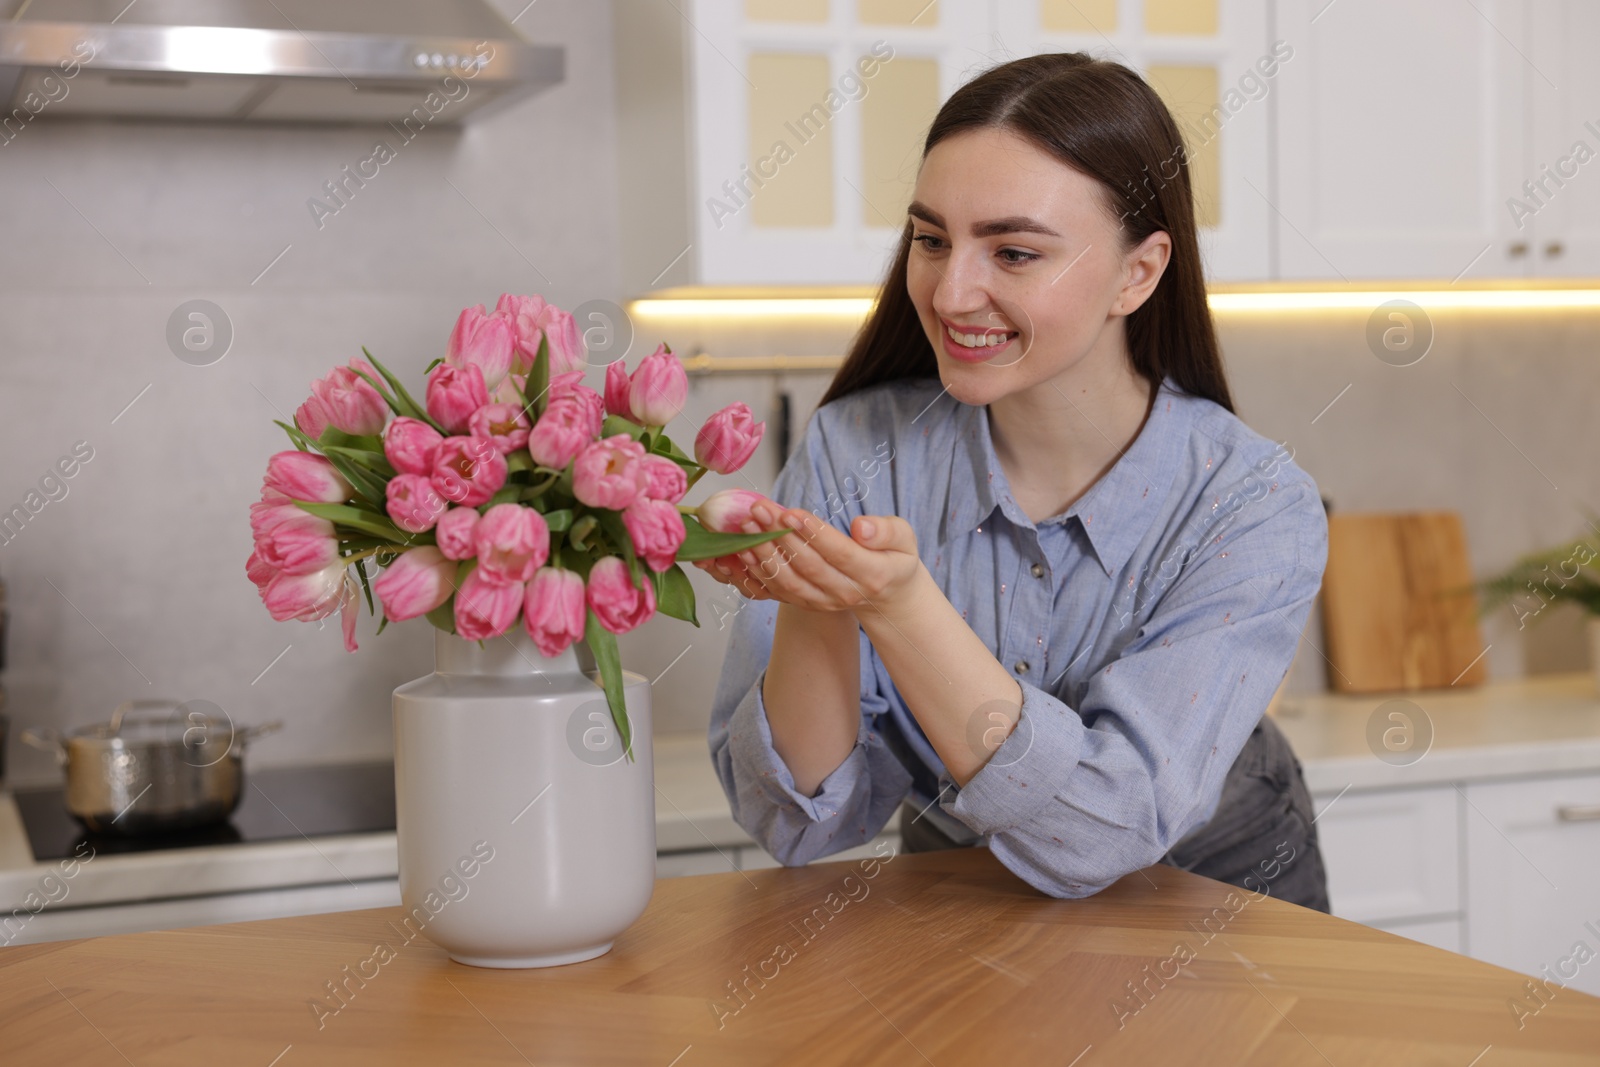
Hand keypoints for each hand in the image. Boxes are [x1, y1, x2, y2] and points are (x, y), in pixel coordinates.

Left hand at [691, 501, 924, 613]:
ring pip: (788, 582)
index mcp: (873, 575)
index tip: (792, 512)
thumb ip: (887, 531)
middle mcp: (845, 593)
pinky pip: (776, 592)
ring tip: (747, 525)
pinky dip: (755, 573)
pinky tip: (741, 550)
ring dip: (763, 553)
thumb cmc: (894, 557)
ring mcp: (823, 602)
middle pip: (808, 566)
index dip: (814, 535)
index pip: (840, 554)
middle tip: (759, 509)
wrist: (887, 595)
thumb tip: (861, 527)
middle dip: (780, 537)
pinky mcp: (806, 604)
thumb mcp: (904, 539)